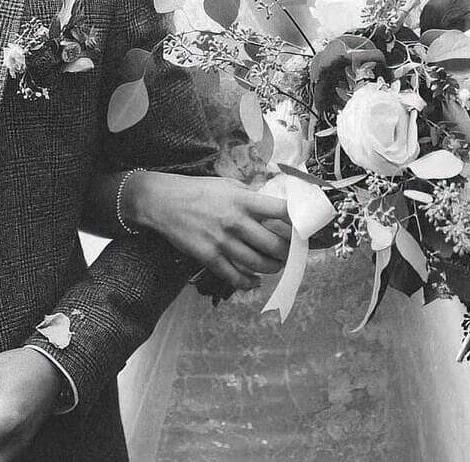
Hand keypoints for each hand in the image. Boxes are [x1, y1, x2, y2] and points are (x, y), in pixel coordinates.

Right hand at [127, 173, 289, 290]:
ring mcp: (222, 241)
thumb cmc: (198, 191)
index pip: (281, 211)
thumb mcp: (228, 186)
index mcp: (243, 200)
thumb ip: (251, 197)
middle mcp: (236, 221)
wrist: (164, 202)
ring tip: (276, 265)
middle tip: (293, 253)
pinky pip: (235, 277)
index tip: (306, 228)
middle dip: (289, 252)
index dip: (298, 222)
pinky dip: (249, 282)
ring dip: (273, 268)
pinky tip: (255, 281)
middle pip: (275, 244)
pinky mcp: (209, 257)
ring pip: (259, 263)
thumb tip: (274, 209)